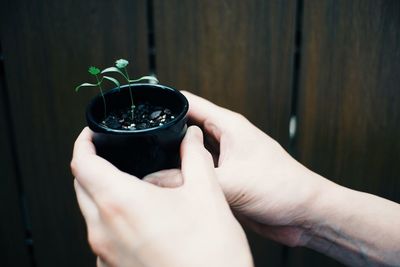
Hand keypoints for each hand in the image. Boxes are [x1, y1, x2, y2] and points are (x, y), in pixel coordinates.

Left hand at [71, 126, 252, 266]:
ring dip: (101, 194)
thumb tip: (191, 137)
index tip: (92, 134)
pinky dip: (111, 221)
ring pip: (89, 213)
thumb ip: (195, 157)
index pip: (82, 163)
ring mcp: (105, 254)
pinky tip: (139, 220)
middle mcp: (104, 230)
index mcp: (121, 203)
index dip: (83, 142)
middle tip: (112, 155)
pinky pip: (101, 237)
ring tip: (131, 187)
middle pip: (81, 186)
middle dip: (92, 165)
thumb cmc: (211, 254)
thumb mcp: (207, 194)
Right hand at [145, 91, 330, 246]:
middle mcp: (226, 139)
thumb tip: (155, 179)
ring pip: (192, 153)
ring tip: (150, 164)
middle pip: (188, 129)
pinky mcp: (227, 179)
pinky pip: (200, 173)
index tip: (142, 111)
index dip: (166, 104)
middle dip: (166, 134)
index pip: (190, 103)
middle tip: (141, 143)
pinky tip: (172, 184)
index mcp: (229, 126)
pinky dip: (187, 176)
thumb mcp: (231, 182)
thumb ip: (192, 178)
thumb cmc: (282, 188)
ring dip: (176, 158)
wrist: (303, 214)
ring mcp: (226, 160)